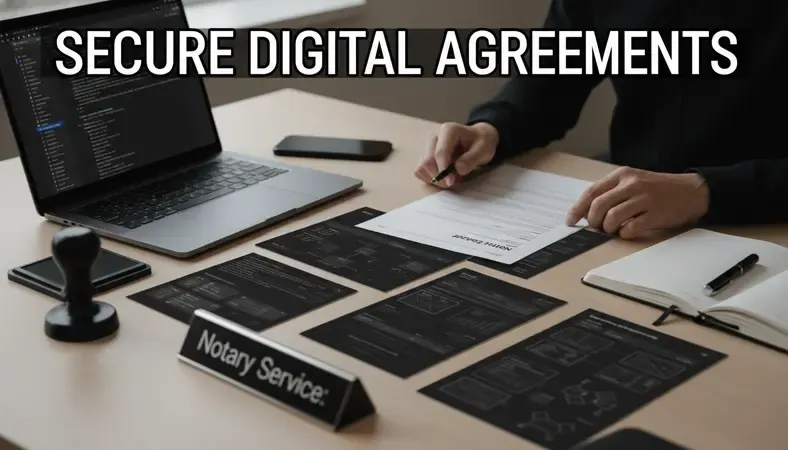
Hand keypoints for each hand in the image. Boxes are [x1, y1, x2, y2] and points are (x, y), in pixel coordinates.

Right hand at [414, 122, 498, 187]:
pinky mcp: (427, 156)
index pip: (440, 152)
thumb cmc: (481, 143)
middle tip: (454, 183)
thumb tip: (458, 169)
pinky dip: (431, 178)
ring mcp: (429, 147)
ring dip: (435, 179)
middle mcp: (435, 137)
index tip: (451, 182)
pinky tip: (445, 177)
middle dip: (439, 176)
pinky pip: (421, 171)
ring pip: (422, 168)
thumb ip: (472, 158)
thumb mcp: (484, 149)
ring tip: (452, 179)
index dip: (443, 170)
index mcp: (448, 130)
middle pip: (428, 162)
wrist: (477, 139)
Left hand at [565, 167, 709, 238]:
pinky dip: (625, 233)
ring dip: (609, 229)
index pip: (592, 192)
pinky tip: (629, 231)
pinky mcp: (656, 214)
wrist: (692, 191)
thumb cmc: (658, 189)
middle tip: (598, 228)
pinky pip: (630, 228)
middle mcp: (632, 184)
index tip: (570, 221)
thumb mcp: (633, 182)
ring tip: (616, 229)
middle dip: (593, 221)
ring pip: (612, 218)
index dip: (578, 208)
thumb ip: (612, 192)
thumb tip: (586, 212)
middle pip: (598, 206)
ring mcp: (645, 198)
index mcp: (623, 175)